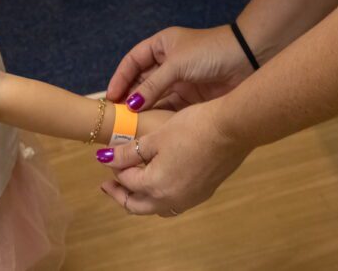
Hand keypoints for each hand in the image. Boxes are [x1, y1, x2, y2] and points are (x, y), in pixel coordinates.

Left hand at [97, 101, 249, 216]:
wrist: (232, 129)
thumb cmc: (192, 128)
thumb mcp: (155, 138)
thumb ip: (128, 152)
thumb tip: (104, 158)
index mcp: (155, 186)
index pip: (126, 181)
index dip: (114, 167)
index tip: (107, 156)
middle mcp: (172, 199)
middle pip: (137, 206)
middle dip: (120, 195)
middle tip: (107, 184)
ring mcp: (189, 199)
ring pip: (156, 208)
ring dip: (140, 199)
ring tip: (132, 184)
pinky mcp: (203, 193)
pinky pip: (174, 203)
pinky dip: (160, 196)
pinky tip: (160, 180)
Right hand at [107, 25, 253, 111]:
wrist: (247, 59)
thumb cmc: (210, 52)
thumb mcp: (176, 65)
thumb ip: (152, 85)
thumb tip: (131, 105)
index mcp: (161, 45)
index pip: (133, 61)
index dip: (120, 77)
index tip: (110, 96)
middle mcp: (168, 62)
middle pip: (141, 81)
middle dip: (129, 96)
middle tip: (115, 115)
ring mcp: (179, 80)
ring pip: (154, 96)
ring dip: (143, 109)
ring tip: (128, 125)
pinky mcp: (191, 96)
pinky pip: (169, 107)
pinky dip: (159, 116)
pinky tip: (148, 127)